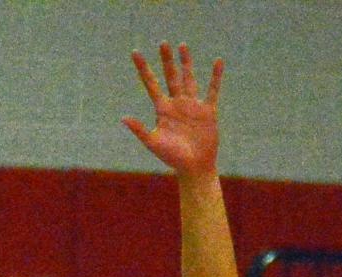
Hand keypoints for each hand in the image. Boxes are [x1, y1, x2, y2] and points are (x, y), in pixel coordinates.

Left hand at [123, 42, 222, 175]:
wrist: (195, 168)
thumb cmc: (173, 159)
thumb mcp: (154, 143)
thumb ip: (140, 130)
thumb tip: (123, 118)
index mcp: (163, 109)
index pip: (151, 84)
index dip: (143, 69)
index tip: (135, 52)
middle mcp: (177, 104)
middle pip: (170, 77)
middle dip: (167, 61)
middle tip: (163, 43)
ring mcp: (192, 106)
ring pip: (189, 79)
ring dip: (186, 63)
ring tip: (182, 46)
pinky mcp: (208, 111)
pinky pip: (212, 90)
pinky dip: (215, 77)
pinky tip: (218, 62)